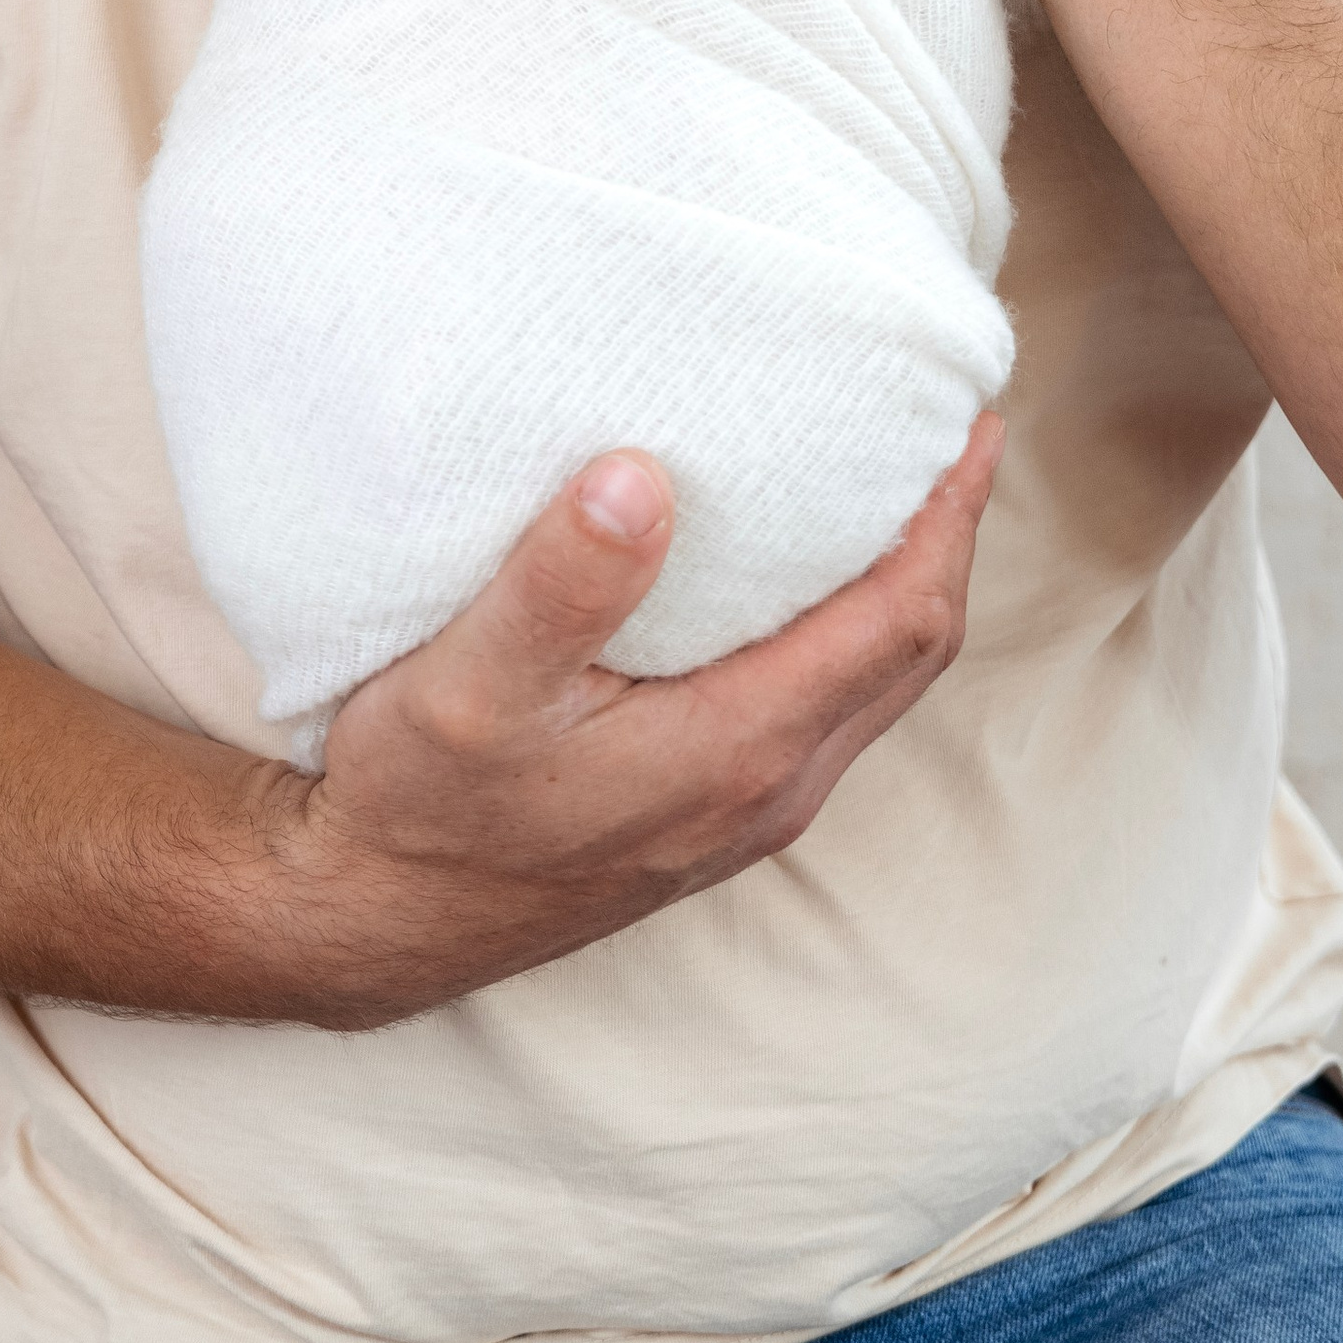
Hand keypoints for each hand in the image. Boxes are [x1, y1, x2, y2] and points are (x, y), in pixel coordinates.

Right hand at [261, 412, 1003, 1027]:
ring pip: (870, 686)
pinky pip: (822, 708)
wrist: (371, 920)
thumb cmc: (419, 802)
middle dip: (944, 540)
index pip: (901, 619)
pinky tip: (800, 578)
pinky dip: (846, 630)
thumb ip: (560, 585)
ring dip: (898, 588)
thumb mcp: (468, 684)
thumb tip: (638, 480)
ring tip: (890, 488)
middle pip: (910, 652)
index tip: (971, 423)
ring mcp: (743, 810)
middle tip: (951, 434)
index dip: (949, 518)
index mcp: (738, 747)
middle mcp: (766, 787)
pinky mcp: (708, 814)